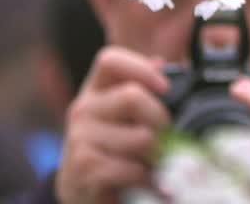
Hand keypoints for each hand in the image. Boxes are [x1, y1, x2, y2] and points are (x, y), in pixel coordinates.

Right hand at [55, 47, 170, 203]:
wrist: (80, 188)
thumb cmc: (112, 145)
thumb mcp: (123, 114)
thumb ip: (142, 88)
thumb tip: (160, 62)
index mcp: (95, 89)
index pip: (109, 61)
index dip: (140, 68)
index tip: (165, 88)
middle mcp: (83, 109)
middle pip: (132, 97)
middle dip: (162, 120)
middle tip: (169, 137)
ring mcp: (80, 138)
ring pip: (141, 137)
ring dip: (159, 154)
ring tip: (158, 160)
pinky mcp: (85, 168)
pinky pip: (133, 169)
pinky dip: (149, 178)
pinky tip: (148, 180)